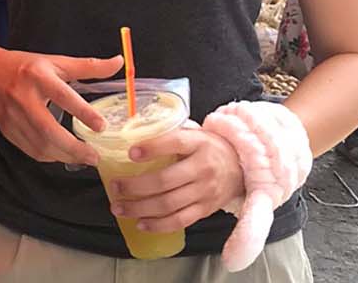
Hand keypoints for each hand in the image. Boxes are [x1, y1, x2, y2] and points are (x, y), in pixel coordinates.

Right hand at [0, 50, 122, 164]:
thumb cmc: (26, 68)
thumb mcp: (56, 62)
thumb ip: (88, 66)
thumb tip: (119, 62)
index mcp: (38, 76)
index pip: (63, 96)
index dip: (83, 112)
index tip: (102, 126)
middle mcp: (23, 98)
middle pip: (49, 130)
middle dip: (73, 148)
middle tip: (94, 156)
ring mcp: (13, 117)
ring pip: (40, 145)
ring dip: (64, 155)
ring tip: (84, 158)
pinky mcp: (8, 130)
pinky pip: (31, 150)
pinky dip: (49, 156)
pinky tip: (62, 155)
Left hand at [109, 127, 244, 233]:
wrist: (242, 167)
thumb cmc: (210, 148)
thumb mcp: (195, 133)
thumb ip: (170, 133)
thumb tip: (134, 132)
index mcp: (199, 143)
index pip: (175, 142)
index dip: (153, 148)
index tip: (131, 152)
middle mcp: (203, 168)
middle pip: (165, 180)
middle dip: (135, 186)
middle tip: (115, 187)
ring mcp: (205, 191)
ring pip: (168, 204)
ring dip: (139, 208)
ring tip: (120, 208)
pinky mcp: (205, 209)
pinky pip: (180, 221)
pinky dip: (158, 225)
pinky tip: (141, 223)